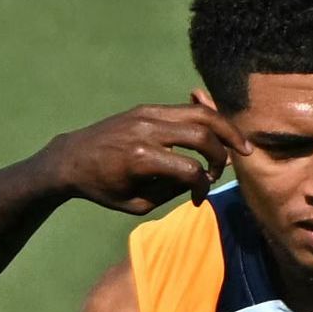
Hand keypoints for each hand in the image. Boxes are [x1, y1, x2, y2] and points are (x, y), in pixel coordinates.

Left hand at [37, 105, 229, 215]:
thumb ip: (172, 190)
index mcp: (141, 159)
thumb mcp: (136, 203)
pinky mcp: (146, 108)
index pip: (190, 169)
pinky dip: (205, 121)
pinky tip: (218, 134)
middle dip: (222, 153)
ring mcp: (147, 114)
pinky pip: (184, 110)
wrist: (71, 158)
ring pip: (199, 112)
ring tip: (241, 144)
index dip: (202, 187)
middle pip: (202, 133)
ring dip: (224, 128)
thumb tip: (204, 176)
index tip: (199, 198)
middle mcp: (146, 130)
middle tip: (229, 167)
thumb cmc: (102, 188)